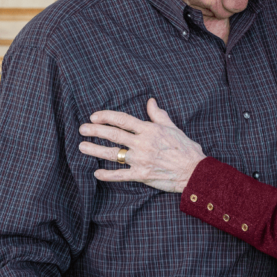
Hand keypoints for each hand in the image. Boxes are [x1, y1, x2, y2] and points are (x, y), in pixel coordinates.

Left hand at [79, 98, 205, 192]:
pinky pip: (121, 175)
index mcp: (149, 130)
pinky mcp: (142, 175)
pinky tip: (96, 173)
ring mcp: (141, 160)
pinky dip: (107, 175)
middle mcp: (143, 143)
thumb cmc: (186, 148)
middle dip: (95, 131)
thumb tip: (150, 101)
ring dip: (95, 150)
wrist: (194, 171)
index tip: (94, 116)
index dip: (106, 116)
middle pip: (114, 135)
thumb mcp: (173, 127)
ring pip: (113, 154)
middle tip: (82, 129)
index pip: (123, 120)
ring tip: (82, 146)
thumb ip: (158, 115)